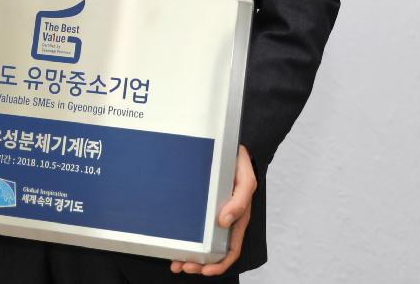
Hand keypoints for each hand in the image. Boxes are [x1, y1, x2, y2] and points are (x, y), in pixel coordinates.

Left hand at [170, 145, 255, 275]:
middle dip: (199, 264)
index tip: (205, 270)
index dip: (219, 264)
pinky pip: (193, 227)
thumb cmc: (241, 167)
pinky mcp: (201, 206)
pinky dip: (184, 238)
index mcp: (237, 220)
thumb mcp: (246, 182)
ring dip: (190, 256)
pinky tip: (174, 243)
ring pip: (201, 243)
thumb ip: (239, 202)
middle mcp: (224, 221)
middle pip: (213, 252)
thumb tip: (224, 222)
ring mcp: (212, 214)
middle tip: (183, 267)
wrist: (230, 149)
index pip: (230, 250)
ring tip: (176, 262)